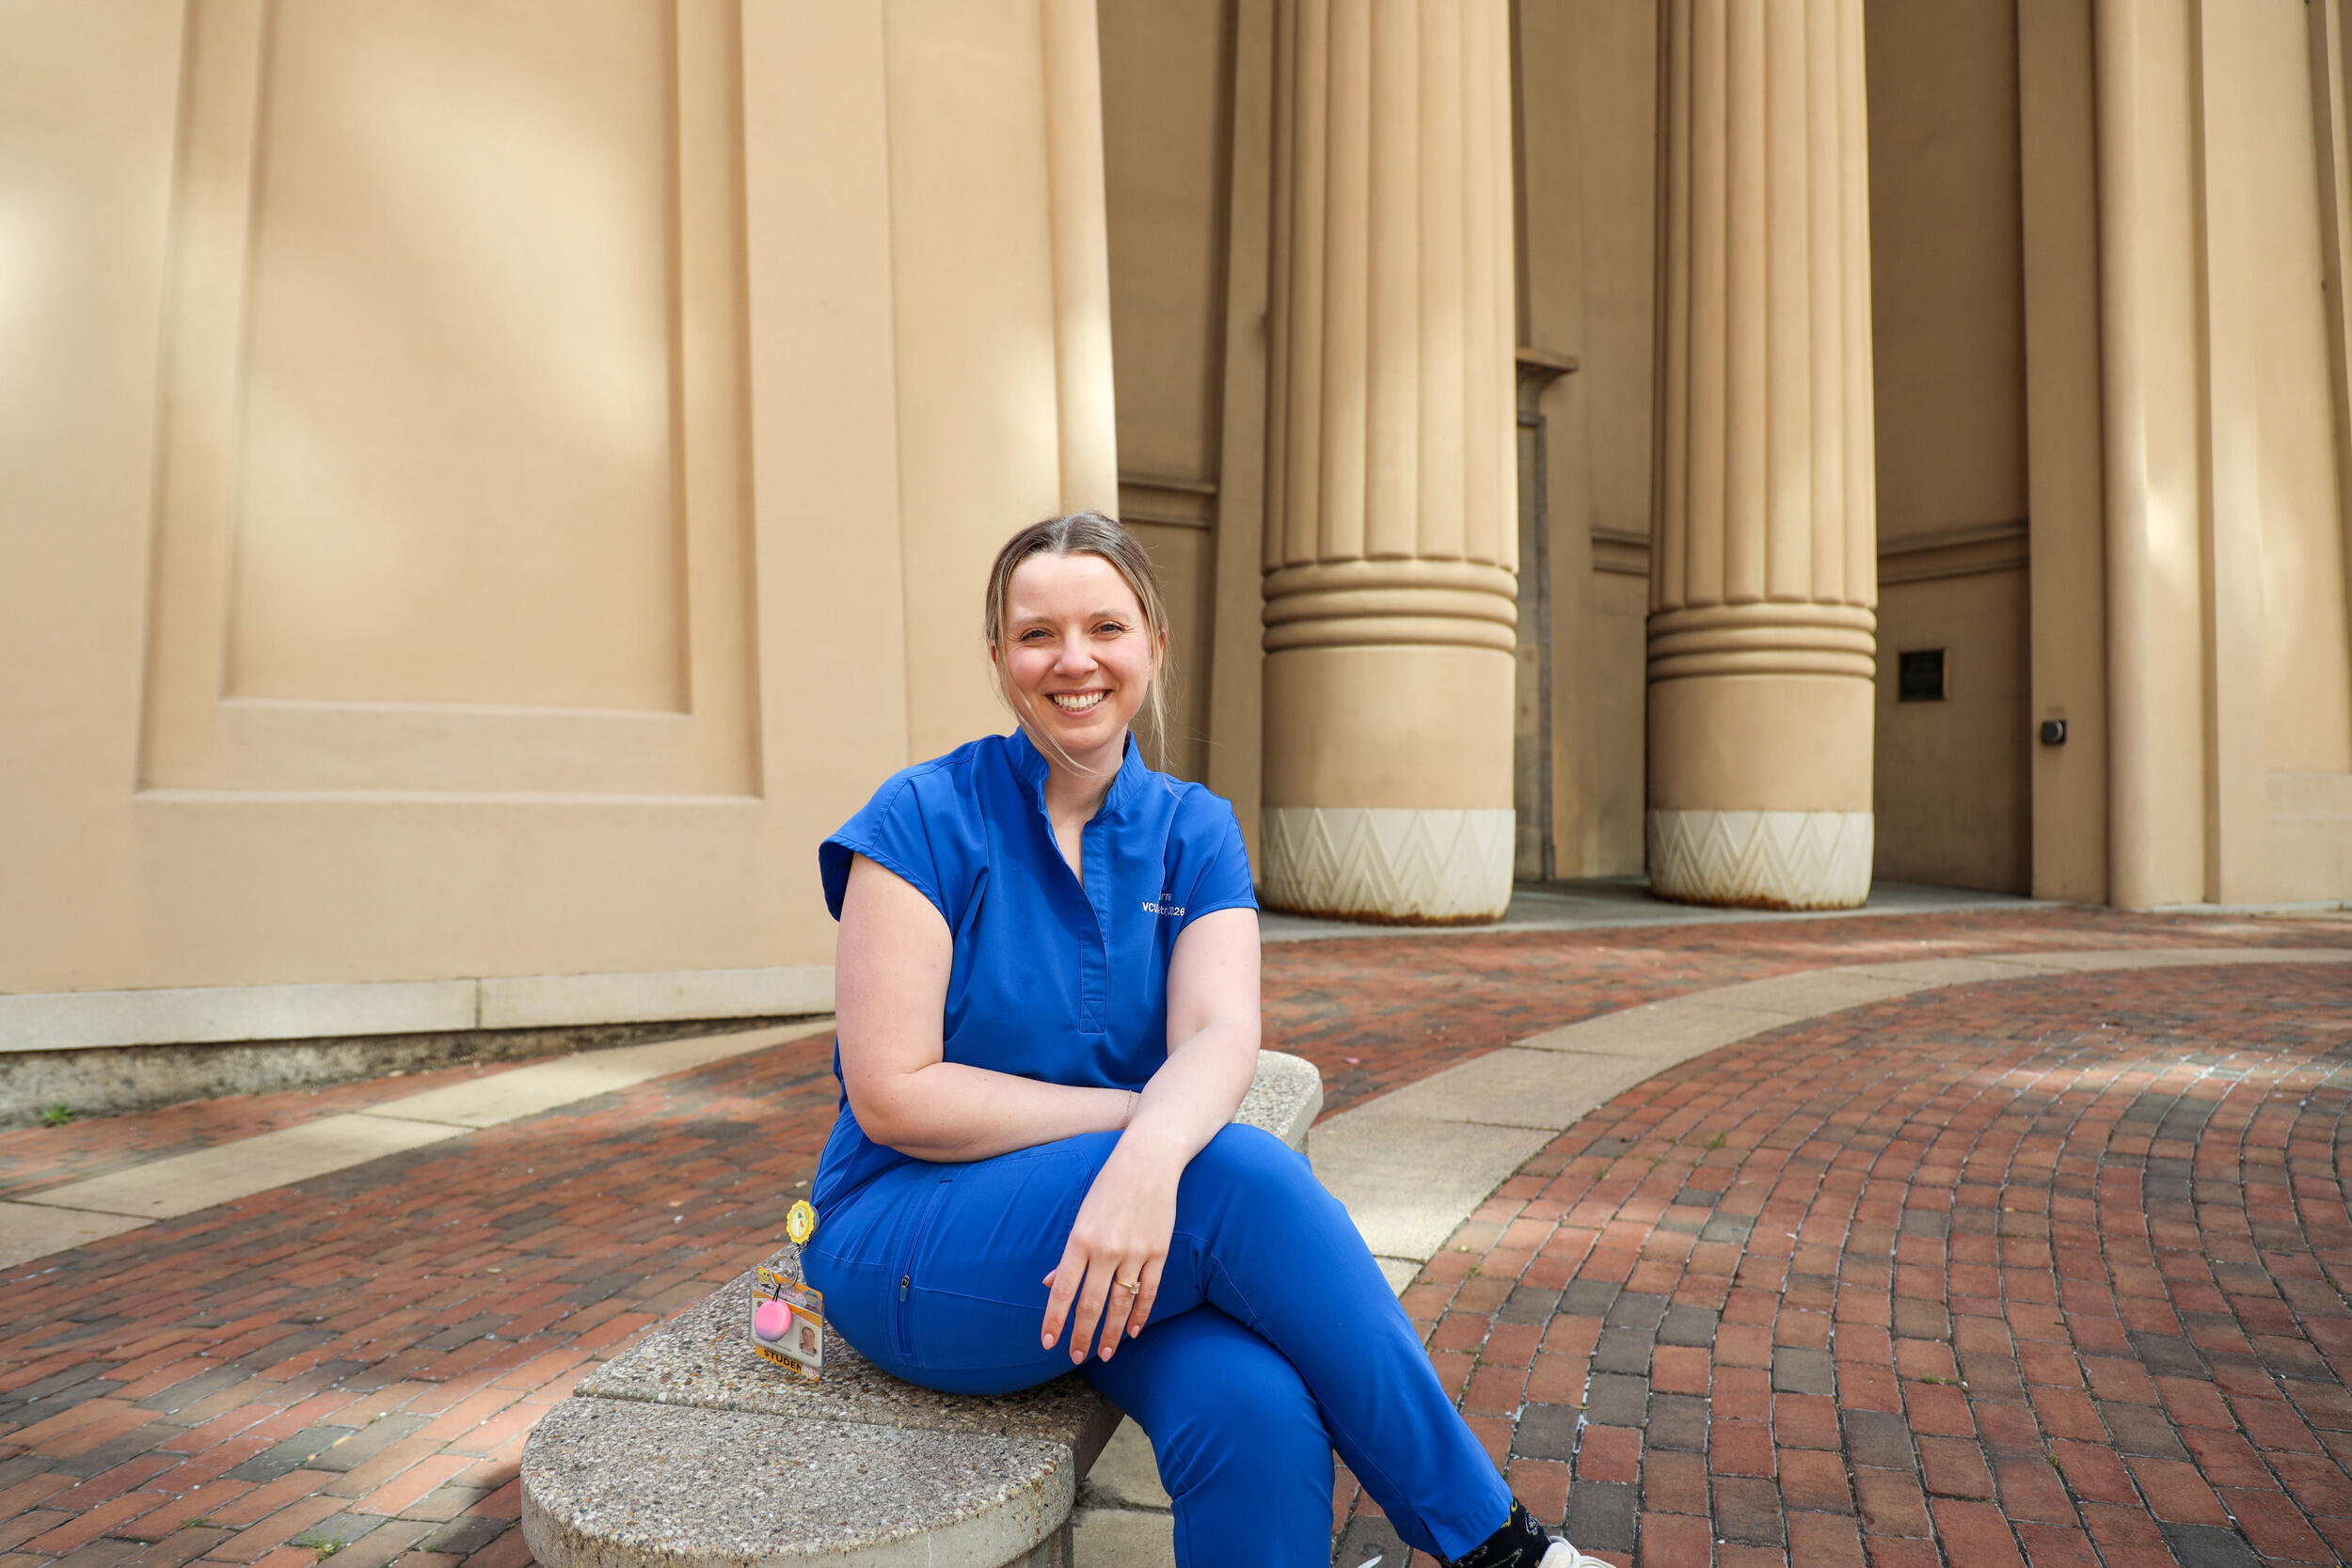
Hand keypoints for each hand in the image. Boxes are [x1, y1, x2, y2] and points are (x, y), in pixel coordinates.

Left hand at [1040, 1142, 1179, 1362]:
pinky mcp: (1159, 1251)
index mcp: (1080, 1239)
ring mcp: (1135, 1252)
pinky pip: (1149, 1291)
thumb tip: (1050, 1284)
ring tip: (1105, 1353)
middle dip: (1083, 1335)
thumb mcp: (1082, 1216)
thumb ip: (1069, 1254)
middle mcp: (1106, 1249)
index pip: (1063, 1290)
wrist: (1149, 1160)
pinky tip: (1132, 1331)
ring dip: (1112, 1333)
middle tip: (1077, 1358)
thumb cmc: (1109, 1187)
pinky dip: (1140, 1314)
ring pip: (1120, 1304)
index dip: (1055, 1319)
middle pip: (1091, 1304)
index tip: (1048, 1343)